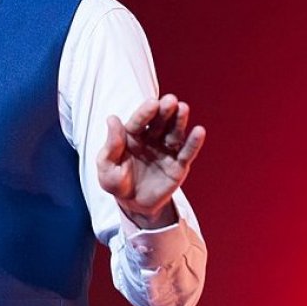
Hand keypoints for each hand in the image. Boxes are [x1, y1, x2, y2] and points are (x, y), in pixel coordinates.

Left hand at [96, 94, 205, 228]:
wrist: (133, 205)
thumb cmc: (117, 183)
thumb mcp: (107, 168)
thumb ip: (111, 146)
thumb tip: (112, 119)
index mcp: (132, 136)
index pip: (139, 121)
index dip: (145, 112)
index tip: (152, 103)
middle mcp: (151, 139)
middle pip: (159, 122)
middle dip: (165, 111)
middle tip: (171, 100)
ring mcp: (166, 151)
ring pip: (174, 133)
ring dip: (179, 121)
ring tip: (183, 108)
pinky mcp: (178, 165)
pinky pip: (186, 153)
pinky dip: (193, 143)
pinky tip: (199, 131)